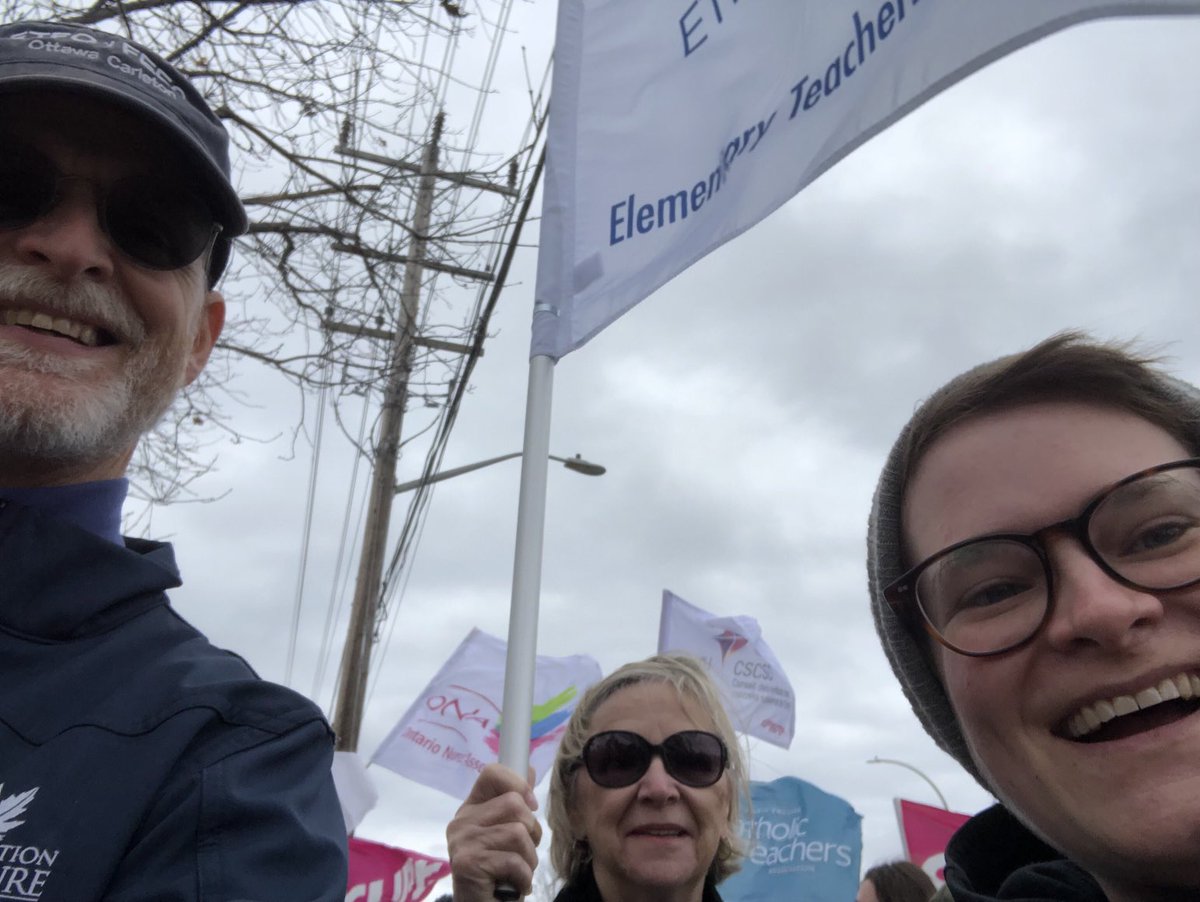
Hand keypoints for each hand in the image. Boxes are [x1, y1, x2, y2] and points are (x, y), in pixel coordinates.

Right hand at [447, 764, 542, 901]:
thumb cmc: (499, 872)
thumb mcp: (506, 834)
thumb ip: (514, 803)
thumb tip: (528, 768)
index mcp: (471, 809)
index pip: (492, 773)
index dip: (518, 784)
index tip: (531, 807)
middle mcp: (461, 821)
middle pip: (515, 804)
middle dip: (532, 832)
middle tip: (522, 854)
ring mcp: (462, 841)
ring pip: (518, 832)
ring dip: (529, 859)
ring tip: (518, 872)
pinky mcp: (468, 863)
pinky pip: (514, 861)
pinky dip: (523, 878)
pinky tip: (514, 887)